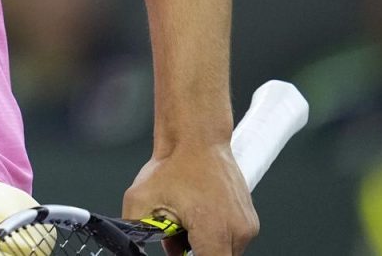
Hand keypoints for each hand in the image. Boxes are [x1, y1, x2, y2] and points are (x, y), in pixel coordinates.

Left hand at [123, 143, 258, 255]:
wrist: (197, 138)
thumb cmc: (173, 165)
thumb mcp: (139, 199)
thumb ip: (136, 230)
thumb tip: (132, 245)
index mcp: (214, 231)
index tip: (179, 251)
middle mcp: (237, 232)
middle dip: (193, 252)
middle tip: (174, 235)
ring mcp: (247, 226)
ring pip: (223, 252)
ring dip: (204, 245)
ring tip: (184, 221)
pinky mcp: (249, 220)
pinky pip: (231, 240)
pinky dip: (214, 235)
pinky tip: (197, 216)